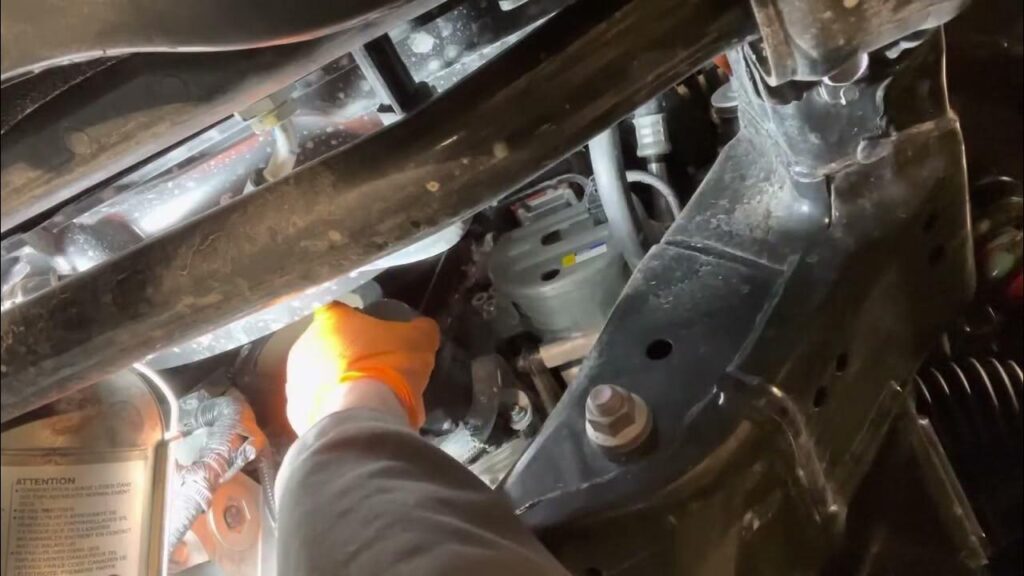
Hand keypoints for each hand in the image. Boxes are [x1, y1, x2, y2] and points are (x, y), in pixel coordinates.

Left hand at [286, 302, 439, 434]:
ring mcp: (296, 379)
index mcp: (330, 320)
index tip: (374, 335)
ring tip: (364, 399)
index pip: (341, 311)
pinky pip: (318, 405)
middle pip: (328, 344)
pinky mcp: (295, 412)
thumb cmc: (390, 366)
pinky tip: (353, 417)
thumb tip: (422, 328)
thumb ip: (420, 329)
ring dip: (337, 383)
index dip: (358, 321)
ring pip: (320, 376)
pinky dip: (332, 409)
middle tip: (373, 369)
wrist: (364, 417)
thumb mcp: (419, 341)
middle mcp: (304, 344)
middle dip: (347, 354)